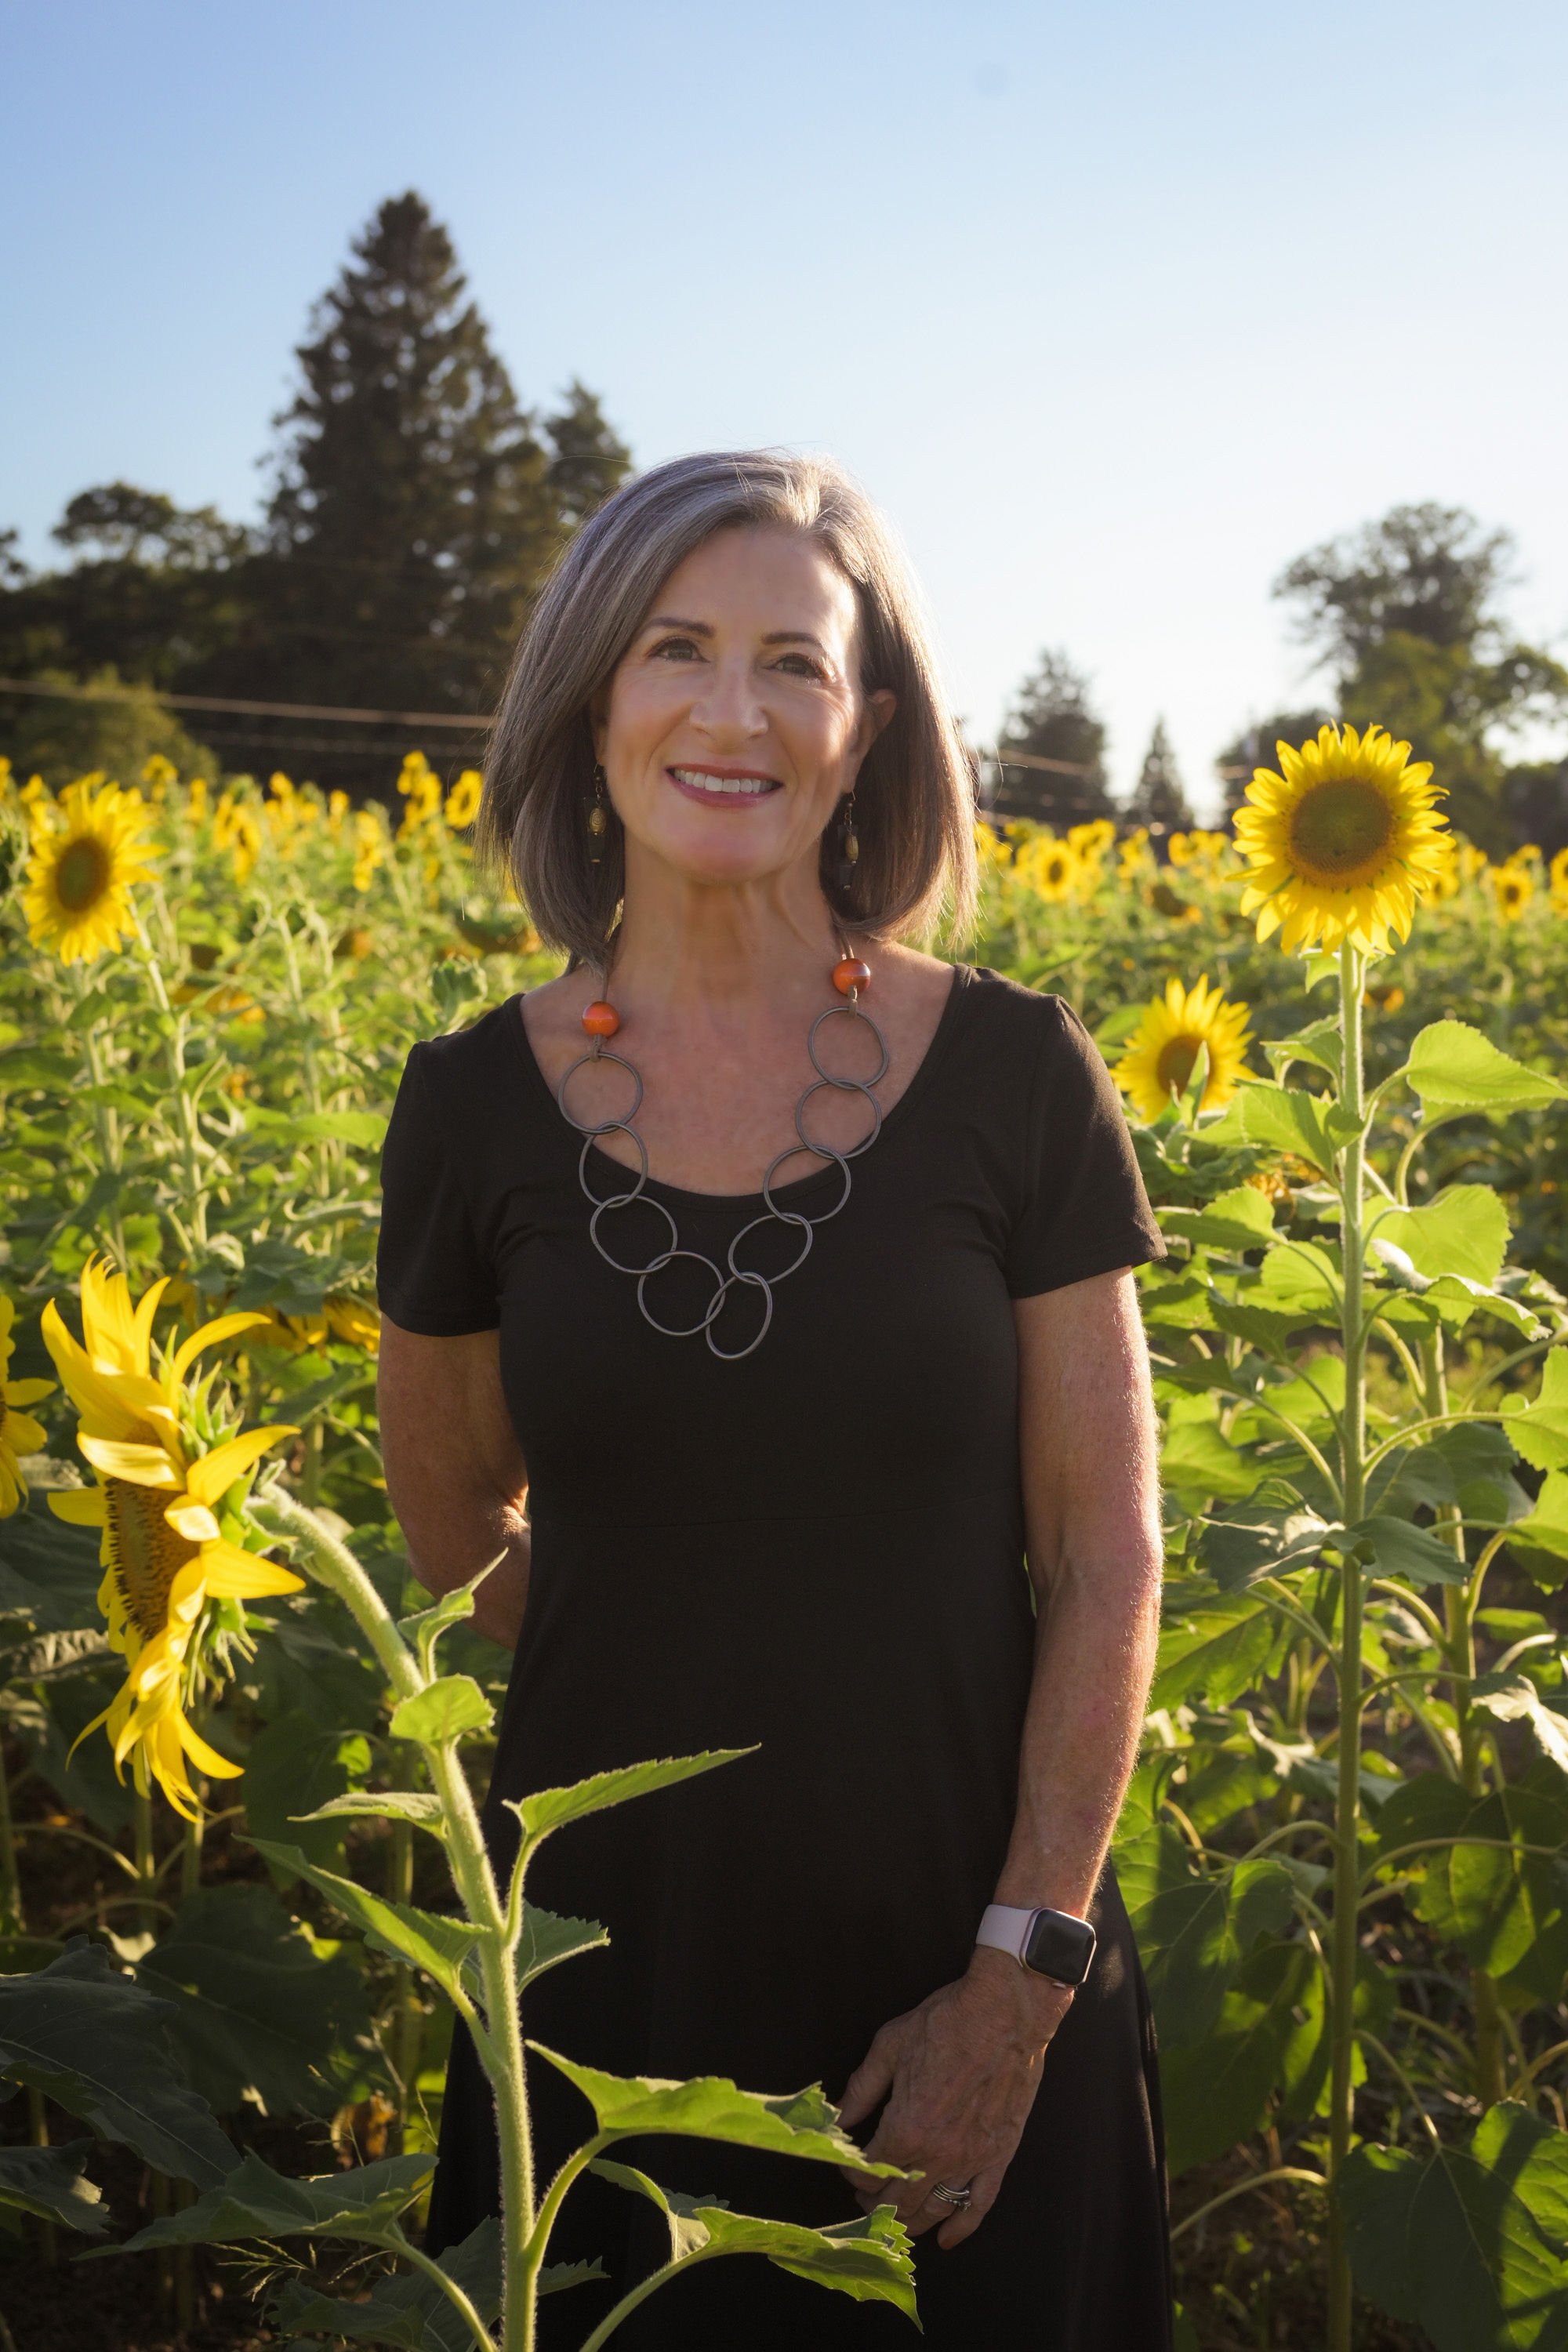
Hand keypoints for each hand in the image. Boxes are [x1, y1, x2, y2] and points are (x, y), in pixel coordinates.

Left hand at [837, 1948, 1071, 2249]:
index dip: (853, 2174)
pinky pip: (979, 2205)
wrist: (1004, 2013)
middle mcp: (937, 2154)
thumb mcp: (890, 2046)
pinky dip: (962, 2227)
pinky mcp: (999, 2156)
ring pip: (934, 2210)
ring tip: (896, 2220)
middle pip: (898, 2201)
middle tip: (866, 2199)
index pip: (870, 2172)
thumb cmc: (945, 2023)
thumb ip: (862, 2088)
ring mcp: (970, 2160)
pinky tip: (948, 2239)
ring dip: (910, 2222)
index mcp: (905, 2128)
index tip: (850, 2166)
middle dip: (876, 2204)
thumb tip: (839, 2117)